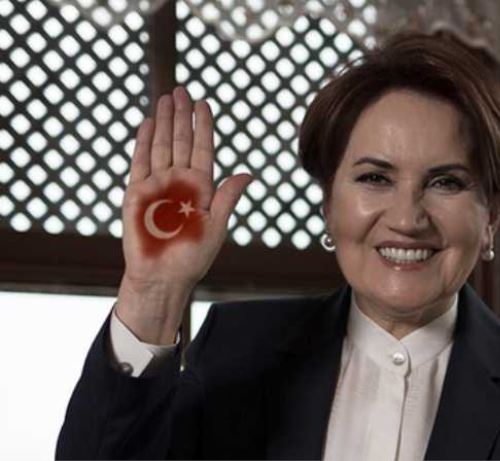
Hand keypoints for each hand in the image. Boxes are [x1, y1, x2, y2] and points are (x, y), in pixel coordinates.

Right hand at [116, 87, 251, 343]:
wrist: (163, 276)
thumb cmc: (192, 256)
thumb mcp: (217, 225)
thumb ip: (227, 197)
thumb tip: (247, 174)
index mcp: (202, 187)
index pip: (203, 149)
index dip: (204, 127)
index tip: (205, 104)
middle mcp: (180, 181)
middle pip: (181, 141)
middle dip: (182, 116)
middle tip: (183, 90)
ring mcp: (158, 184)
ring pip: (162, 146)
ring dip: (164, 122)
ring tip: (166, 98)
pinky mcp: (137, 192)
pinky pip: (140, 162)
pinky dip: (144, 142)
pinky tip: (147, 123)